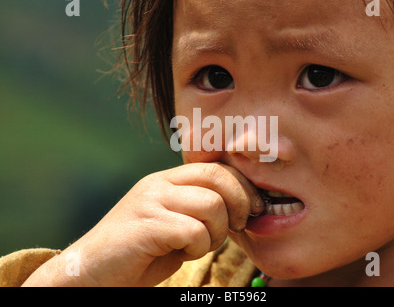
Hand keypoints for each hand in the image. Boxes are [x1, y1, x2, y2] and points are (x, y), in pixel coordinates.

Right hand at [22, 163, 263, 285]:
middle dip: (239, 204)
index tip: (254, 209)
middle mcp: (159, 184)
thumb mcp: (175, 222)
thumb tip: (245, 206)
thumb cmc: (141, 250)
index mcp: (167, 179)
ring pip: (211, 206)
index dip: (243, 187)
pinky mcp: (146, 225)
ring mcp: (151, 202)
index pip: (217, 167)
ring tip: (198, 245)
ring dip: (216, 233)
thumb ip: (201, 208)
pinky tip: (182, 253)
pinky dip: (197, 248)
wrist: (94, 271)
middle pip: (218, 178)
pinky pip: (194, 231)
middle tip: (237, 226)